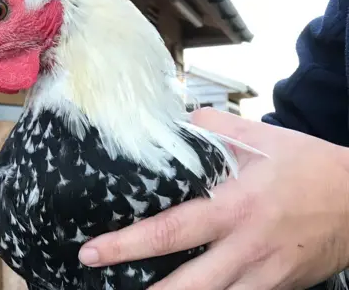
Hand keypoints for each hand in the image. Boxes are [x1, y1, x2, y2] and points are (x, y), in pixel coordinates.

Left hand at [78, 108, 348, 289]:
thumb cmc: (307, 166)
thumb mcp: (259, 138)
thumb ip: (210, 129)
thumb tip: (169, 126)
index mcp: (234, 206)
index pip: (171, 230)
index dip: (127, 244)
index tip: (92, 252)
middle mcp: (245, 247)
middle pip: (187, 283)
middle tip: (102, 288)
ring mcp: (263, 275)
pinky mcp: (276, 289)